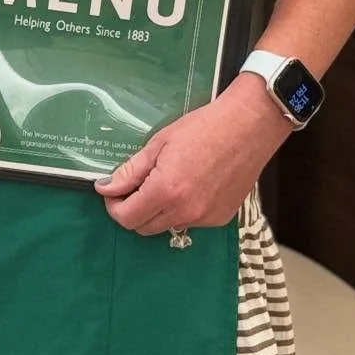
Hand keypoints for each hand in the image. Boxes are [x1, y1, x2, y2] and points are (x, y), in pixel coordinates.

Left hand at [95, 77, 289, 234]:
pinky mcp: (220, 218)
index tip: (113, 191)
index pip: (127, 218)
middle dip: (133, 210)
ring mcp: (205, 218)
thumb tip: (105, 187)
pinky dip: (181, 210)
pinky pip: (190, 222)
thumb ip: (131, 171)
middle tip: (135, 186)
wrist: (248, 127)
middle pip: (144, 228)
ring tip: (165, 181)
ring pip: (167, 226)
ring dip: (157, 211)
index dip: (114, 206)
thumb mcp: (160, 143)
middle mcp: (185, 211)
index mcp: (166, 191)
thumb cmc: (204, 128)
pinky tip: (189, 185)